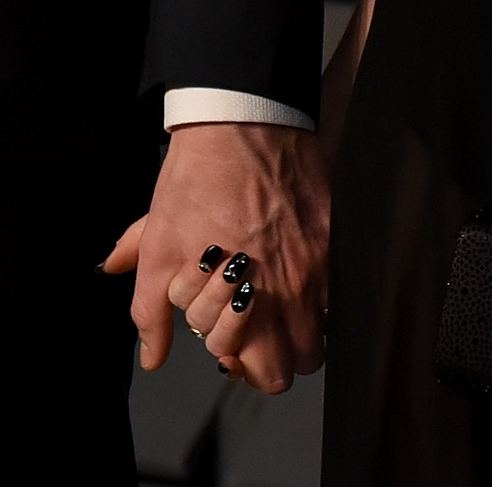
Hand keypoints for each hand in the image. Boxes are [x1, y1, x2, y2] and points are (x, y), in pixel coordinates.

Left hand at [100, 121, 327, 392]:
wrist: (238, 120)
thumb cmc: (195, 180)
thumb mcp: (158, 248)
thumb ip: (150, 311)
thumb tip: (152, 355)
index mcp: (243, 299)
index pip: (260, 370)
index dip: (239, 361)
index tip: (226, 343)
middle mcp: (289, 291)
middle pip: (296, 366)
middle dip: (273, 360)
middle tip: (252, 333)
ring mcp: (319, 266)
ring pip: (323, 335)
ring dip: (300, 333)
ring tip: (275, 309)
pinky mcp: (336, 238)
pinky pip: (340, 291)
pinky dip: (322, 297)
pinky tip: (296, 275)